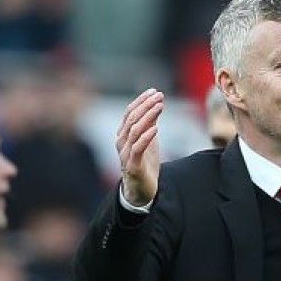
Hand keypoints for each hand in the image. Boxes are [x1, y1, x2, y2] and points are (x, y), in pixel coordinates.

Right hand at [115, 89, 163, 206]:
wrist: (141, 190)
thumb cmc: (144, 163)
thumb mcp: (149, 140)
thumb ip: (150, 124)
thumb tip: (156, 105)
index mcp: (124, 135)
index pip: (130, 113)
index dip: (141, 101)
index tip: (154, 91)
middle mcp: (121, 142)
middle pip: (131, 119)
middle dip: (145, 105)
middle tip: (159, 95)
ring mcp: (125, 154)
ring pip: (134, 131)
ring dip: (147, 117)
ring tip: (159, 107)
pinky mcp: (132, 165)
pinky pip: (137, 148)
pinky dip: (146, 137)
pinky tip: (155, 128)